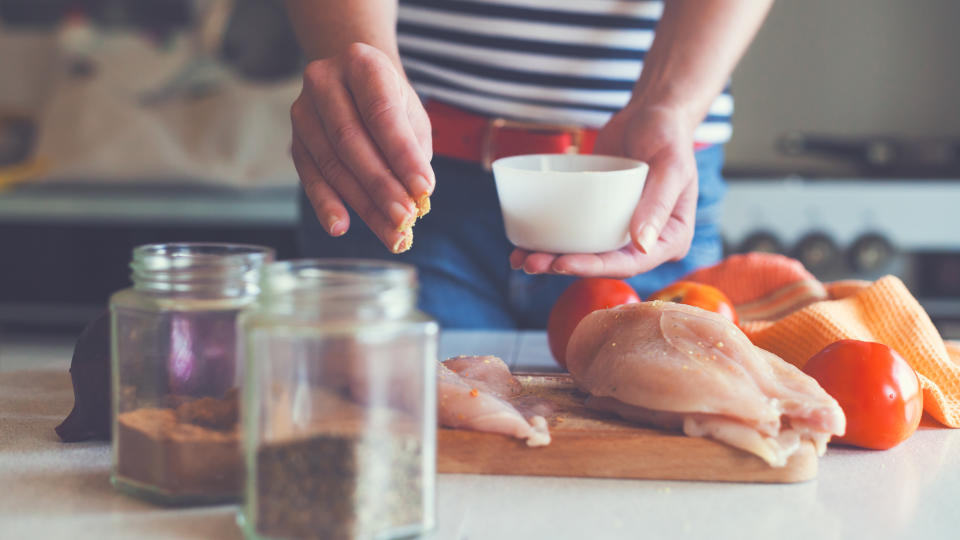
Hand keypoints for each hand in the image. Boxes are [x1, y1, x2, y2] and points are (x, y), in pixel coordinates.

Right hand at [290, 43, 434, 252]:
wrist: (353, 81)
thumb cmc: (390, 100)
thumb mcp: (410, 113)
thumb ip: (413, 149)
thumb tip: (415, 196)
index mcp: (361, 64)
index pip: (381, 113)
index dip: (402, 154)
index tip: (423, 189)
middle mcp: (324, 81)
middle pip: (351, 140)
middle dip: (381, 186)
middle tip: (405, 219)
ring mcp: (303, 111)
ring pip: (331, 163)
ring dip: (362, 203)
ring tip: (389, 232)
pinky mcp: (294, 140)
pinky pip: (310, 177)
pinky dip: (327, 204)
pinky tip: (341, 226)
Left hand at [510, 103, 698, 277]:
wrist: (650, 115)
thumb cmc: (668, 136)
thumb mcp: (671, 166)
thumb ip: (658, 203)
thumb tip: (641, 244)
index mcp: (670, 240)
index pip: (631, 263)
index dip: (596, 267)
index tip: (564, 264)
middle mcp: (645, 242)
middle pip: (602, 263)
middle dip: (566, 266)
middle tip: (532, 263)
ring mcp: (620, 230)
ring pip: (585, 252)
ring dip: (552, 258)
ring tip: (521, 259)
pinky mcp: (599, 216)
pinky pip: (575, 231)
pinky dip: (550, 238)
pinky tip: (524, 244)